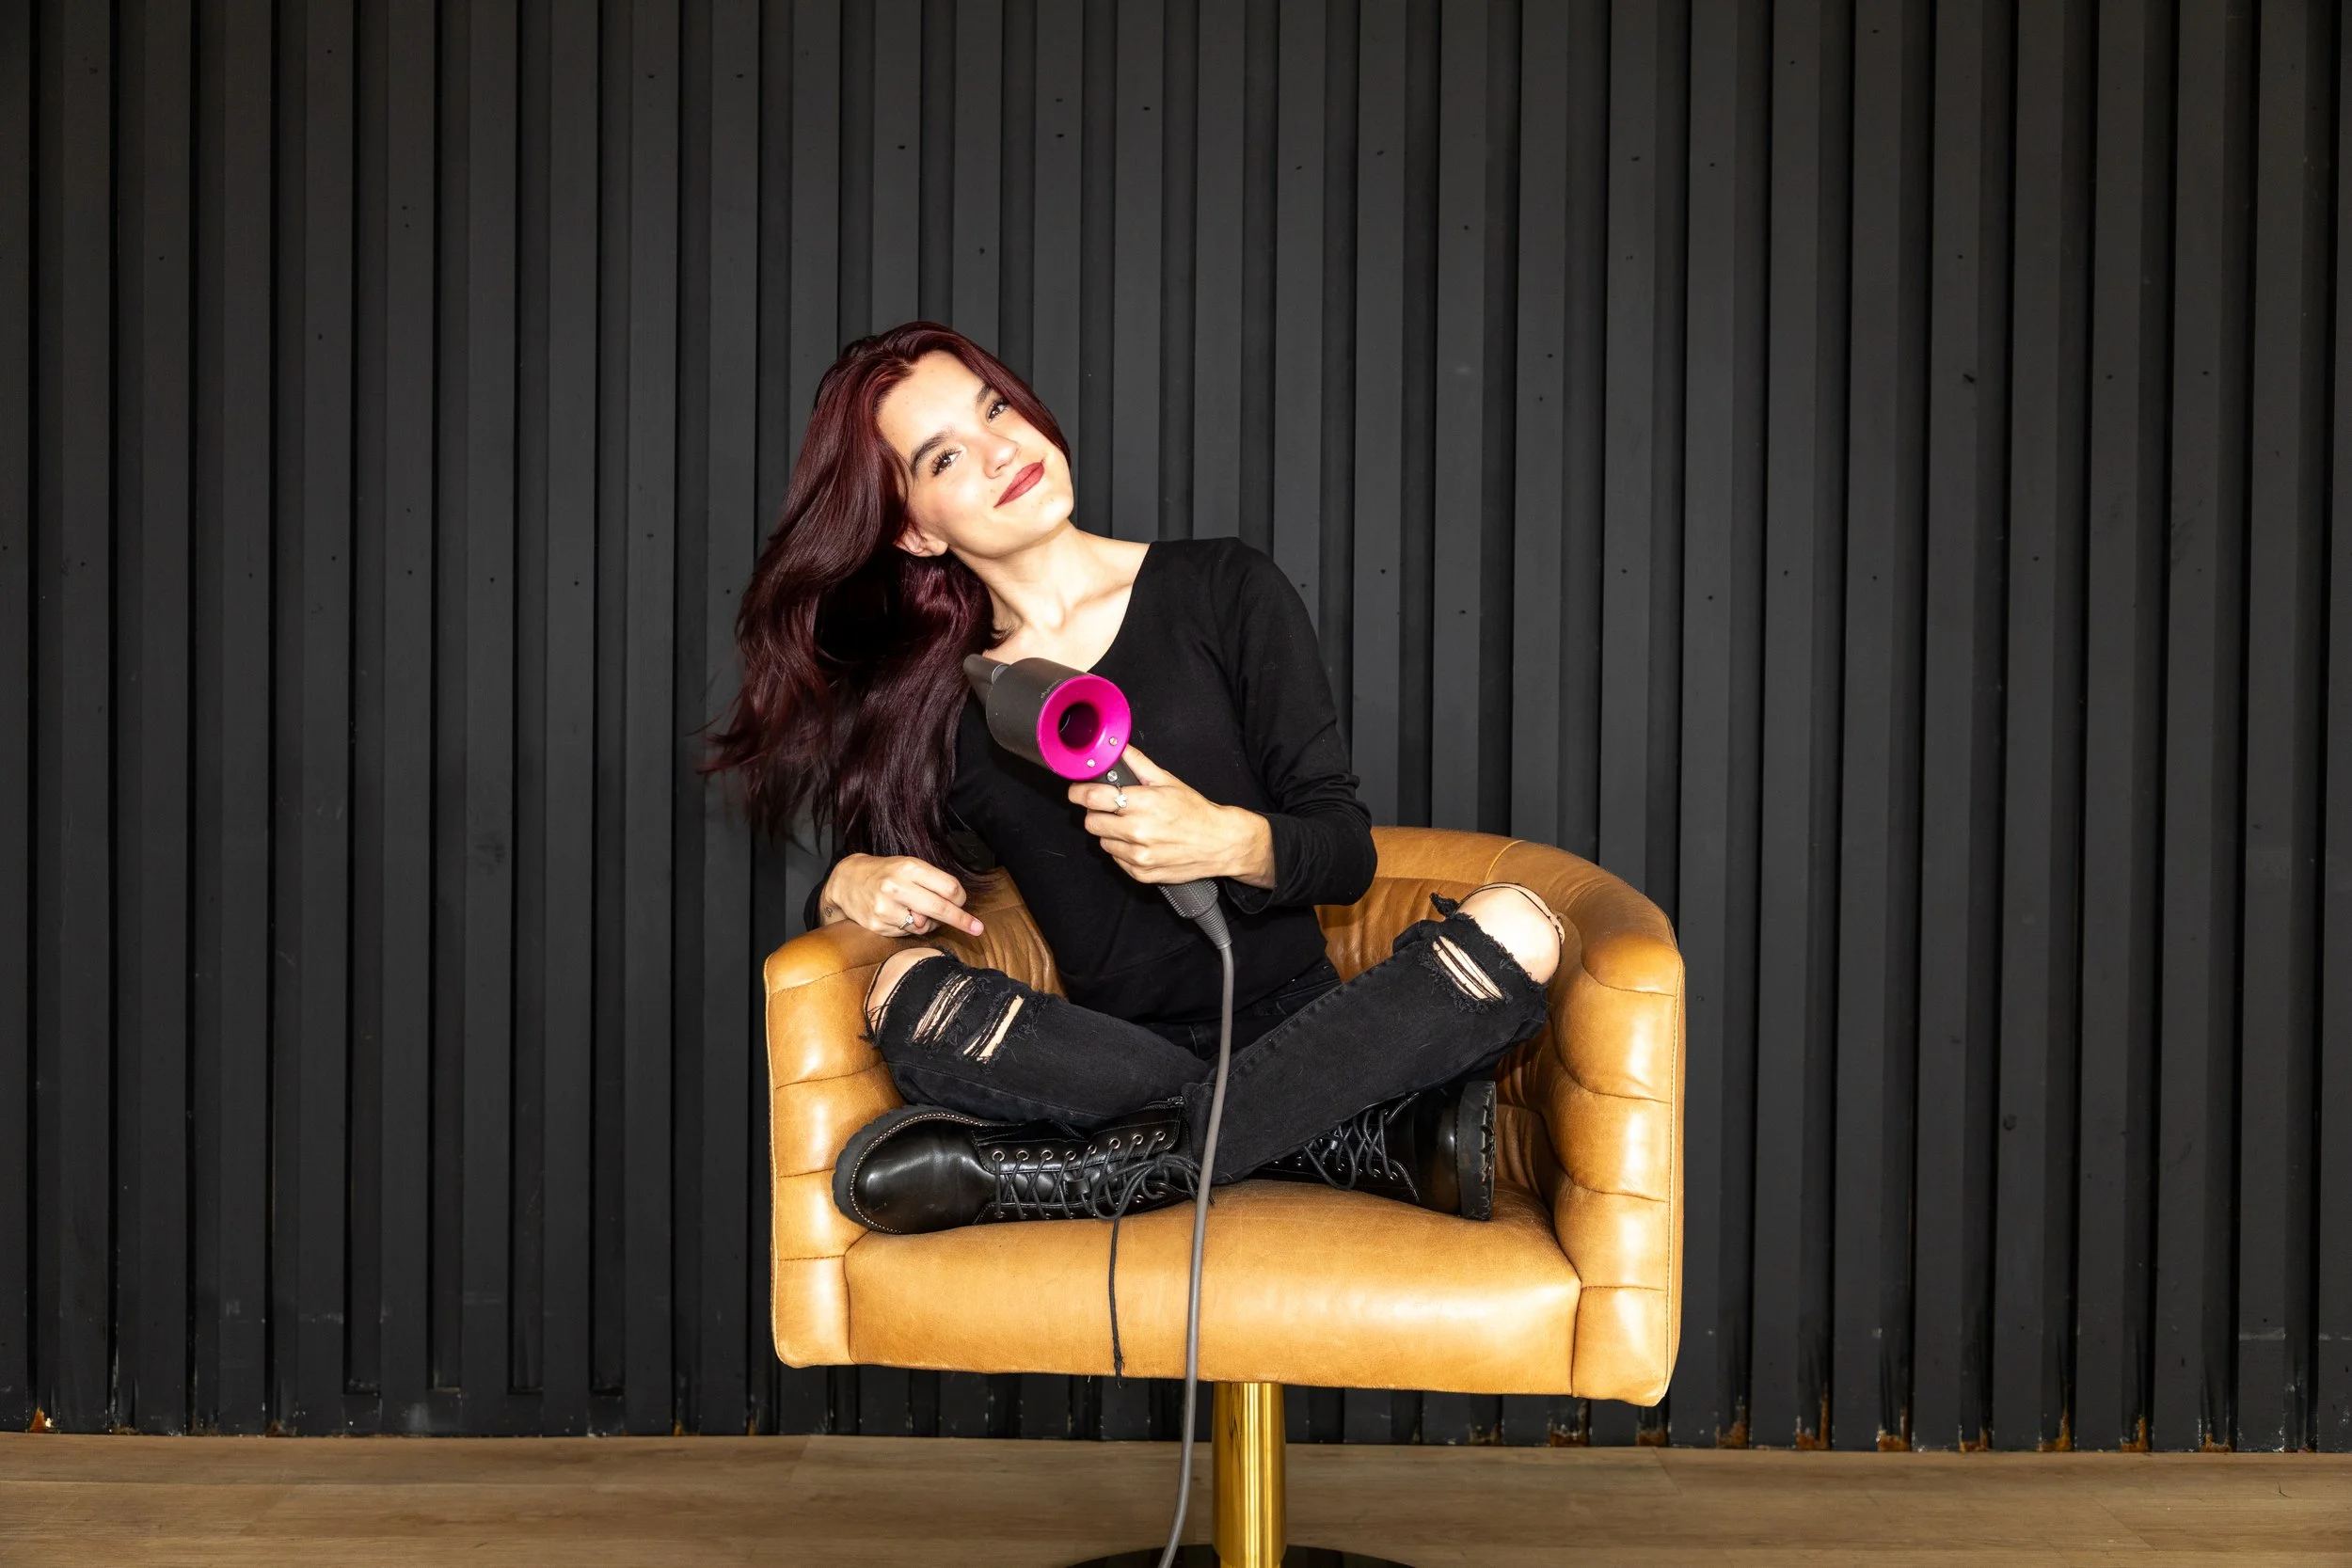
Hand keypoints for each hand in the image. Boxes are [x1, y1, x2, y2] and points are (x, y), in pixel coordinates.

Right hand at [818, 853, 985, 937]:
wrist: (847, 881)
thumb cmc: (886, 873)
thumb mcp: (908, 866)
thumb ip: (932, 884)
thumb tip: (954, 909)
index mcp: (908, 867)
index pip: (948, 886)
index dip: (960, 897)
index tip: (964, 902)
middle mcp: (896, 887)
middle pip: (941, 908)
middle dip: (962, 920)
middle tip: (978, 928)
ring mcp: (885, 908)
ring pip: (924, 926)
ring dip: (930, 923)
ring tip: (918, 911)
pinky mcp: (878, 925)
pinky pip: (907, 933)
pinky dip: (911, 928)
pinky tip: (900, 916)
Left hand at [1065, 745, 1267, 885]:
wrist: (1220, 843)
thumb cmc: (1196, 813)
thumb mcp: (1167, 781)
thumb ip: (1137, 764)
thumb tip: (1118, 748)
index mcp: (1142, 804)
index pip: (1092, 798)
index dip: (1079, 792)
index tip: (1077, 790)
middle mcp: (1138, 831)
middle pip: (1092, 822)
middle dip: (1097, 813)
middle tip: (1111, 809)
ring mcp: (1138, 855)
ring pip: (1102, 842)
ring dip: (1111, 834)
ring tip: (1132, 827)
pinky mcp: (1141, 873)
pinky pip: (1116, 859)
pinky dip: (1123, 851)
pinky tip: (1140, 843)